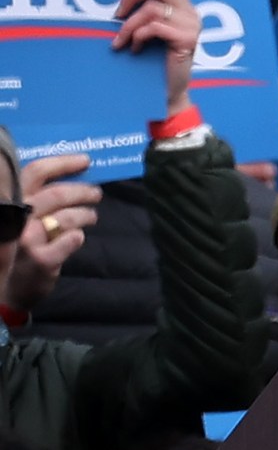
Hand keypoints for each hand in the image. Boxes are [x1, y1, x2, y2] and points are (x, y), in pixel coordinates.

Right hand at [5, 153, 99, 311]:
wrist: (9, 289)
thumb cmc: (20, 248)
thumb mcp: (23, 219)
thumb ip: (40, 199)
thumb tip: (74, 176)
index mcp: (12, 202)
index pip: (35, 172)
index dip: (62, 163)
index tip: (85, 160)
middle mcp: (17, 218)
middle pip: (56, 193)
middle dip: (83, 190)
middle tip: (96, 193)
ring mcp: (28, 239)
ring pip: (68, 216)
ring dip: (86, 214)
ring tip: (92, 216)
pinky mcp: (42, 259)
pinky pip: (72, 239)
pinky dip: (79, 236)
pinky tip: (78, 238)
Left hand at [114, 0, 196, 115]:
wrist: (166, 93)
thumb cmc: (152, 61)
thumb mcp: (148, 30)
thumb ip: (143, 10)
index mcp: (182, 4)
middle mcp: (190, 10)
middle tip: (116, 14)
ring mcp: (192, 24)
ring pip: (152, 8)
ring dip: (127, 26)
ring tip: (119, 41)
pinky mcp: (188, 39)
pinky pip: (154, 27)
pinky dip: (136, 37)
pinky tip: (132, 50)